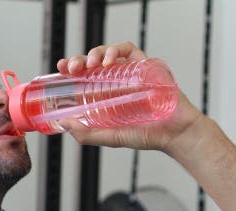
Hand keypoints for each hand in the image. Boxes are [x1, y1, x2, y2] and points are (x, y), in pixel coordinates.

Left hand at [56, 42, 202, 152]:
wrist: (174, 133)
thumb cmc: (147, 135)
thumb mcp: (111, 136)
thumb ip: (88, 133)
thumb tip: (64, 124)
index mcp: (106, 95)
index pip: (84, 77)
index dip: (71, 70)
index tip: (61, 68)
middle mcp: (117, 82)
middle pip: (93, 63)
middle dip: (79, 60)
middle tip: (73, 67)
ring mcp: (130, 72)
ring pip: (108, 52)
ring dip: (95, 53)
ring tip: (90, 64)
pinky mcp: (145, 64)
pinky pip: (128, 48)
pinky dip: (116, 50)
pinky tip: (109, 61)